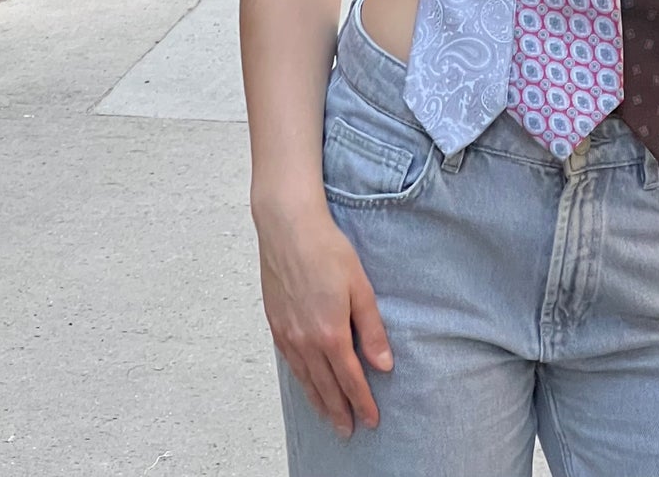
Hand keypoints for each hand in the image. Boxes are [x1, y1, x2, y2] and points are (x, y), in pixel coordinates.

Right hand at [256, 198, 392, 437]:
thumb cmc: (326, 250)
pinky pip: (290, 363)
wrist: (288, 228)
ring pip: (305, 379)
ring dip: (318, 401)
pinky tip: (306, 383)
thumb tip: (383, 364)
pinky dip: (301, 380)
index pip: (350, 380)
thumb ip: (371, 329)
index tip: (371, 420)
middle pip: (325, 386)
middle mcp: (306, 340)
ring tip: (328, 417)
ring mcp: (287, 334)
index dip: (362, 402)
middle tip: (348, 431)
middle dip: (339, 411)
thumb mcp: (360, 287)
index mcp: (330, 333)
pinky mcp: (275, 324)